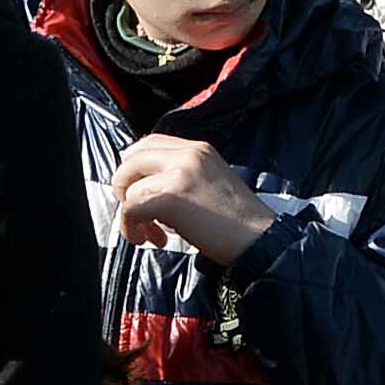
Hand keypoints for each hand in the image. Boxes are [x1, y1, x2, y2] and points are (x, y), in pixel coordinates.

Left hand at [111, 133, 274, 265]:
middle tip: (137, 213)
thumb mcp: (211, 183)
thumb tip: (147, 189)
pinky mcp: (170, 197)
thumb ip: (181, 176)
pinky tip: (152, 240)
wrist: (259, 239)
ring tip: (150, 233)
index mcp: (198, 149)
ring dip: (131, 214)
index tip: (138, 191)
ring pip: (129, 185)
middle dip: (125, 187)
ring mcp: (178, 173)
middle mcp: (188, 154)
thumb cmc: (237, 222)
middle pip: (132, 158)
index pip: (150, 143)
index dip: (136, 168)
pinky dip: (132, 227)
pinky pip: (132, 208)